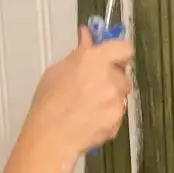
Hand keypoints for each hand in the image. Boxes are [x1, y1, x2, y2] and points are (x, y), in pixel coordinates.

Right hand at [25, 26, 133, 162]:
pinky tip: (90, 118)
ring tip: (87, 105)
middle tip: (92, 85)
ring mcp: (116, 99)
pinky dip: (108, 114)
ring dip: (110, 97)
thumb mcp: (58, 70)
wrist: (52, 135)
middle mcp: (111, 77)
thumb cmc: (49, 103)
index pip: (124, 48)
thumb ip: (79, 53)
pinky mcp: (118, 118)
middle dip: (112, 78)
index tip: (110, 57)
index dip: (118, 53)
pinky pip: (117, 112)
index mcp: (96, 59)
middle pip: (123, 73)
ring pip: (121, 94)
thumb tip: (86, 37)